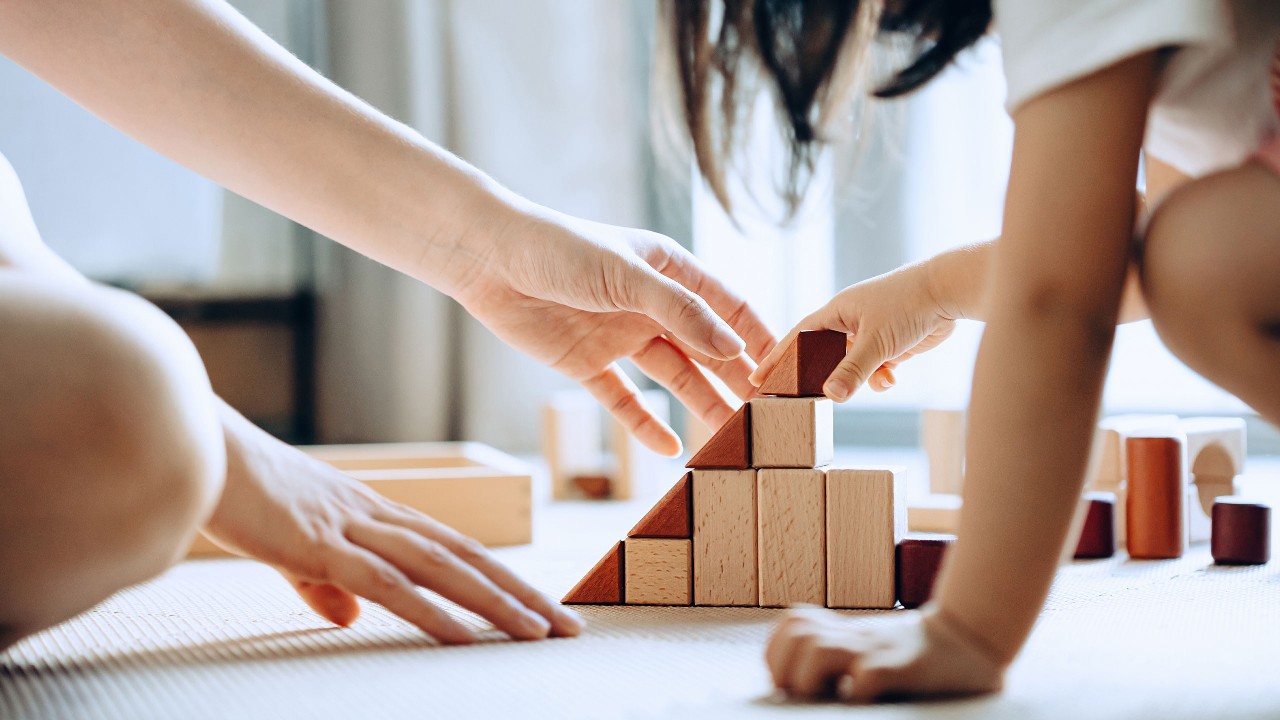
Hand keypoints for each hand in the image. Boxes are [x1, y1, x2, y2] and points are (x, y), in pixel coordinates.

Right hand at [203, 407, 582, 643]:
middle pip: (467, 557)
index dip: (503, 578)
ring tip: (540, 632)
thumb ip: (323, 583)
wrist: (192, 447)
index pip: (456, 549)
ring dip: (495, 603)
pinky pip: (387, 584)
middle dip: (521, 594)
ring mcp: (352, 526)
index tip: (541, 607)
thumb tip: (348, 617)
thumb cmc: (238, 491)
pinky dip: (432, 611)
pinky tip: (466, 637)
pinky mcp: (319, 544)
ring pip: (443, 569)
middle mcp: (377, 515)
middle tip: (568, 626)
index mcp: (373, 513)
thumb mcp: (290, 547)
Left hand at [455, 208, 775, 454]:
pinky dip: (645, 424)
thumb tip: (733, 348)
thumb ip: (681, 312)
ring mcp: (620, 336)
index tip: (787, 373)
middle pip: (706, 349)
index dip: (760, 338)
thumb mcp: (627, 275)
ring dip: (699, 406)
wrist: (488, 259)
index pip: (730, 307)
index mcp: (671, 271)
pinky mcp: (586, 364)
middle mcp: (651, 306)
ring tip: (729, 439)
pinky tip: (670, 448)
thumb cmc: (560, 248)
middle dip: (736, 381)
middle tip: (767, 417)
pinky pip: (624, 400)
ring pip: (672, 379)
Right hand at [749, 261, 954, 401]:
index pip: (798, 337)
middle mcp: (850, 321)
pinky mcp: (891, 342)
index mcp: (837, 311)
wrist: (950, 292)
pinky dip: (881, 376)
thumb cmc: (909, 304)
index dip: (778, 358)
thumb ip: (853, 371)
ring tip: (875, 380)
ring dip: (861, 377)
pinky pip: (876, 366)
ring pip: (853, 364)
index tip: (759, 379)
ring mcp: (871, 331)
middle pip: (824, 356)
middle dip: (822, 376)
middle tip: (808, 397)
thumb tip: (832, 396)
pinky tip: (892, 377)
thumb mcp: (876, 342)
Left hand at [764, 607, 1004, 702]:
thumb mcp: (873, 649)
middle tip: (800, 694)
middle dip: (784, 666)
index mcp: (845, 633)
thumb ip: (841, 661)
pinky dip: (856, 695)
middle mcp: (856, 637)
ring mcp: (877, 650)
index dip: (778, 652)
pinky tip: (862, 703)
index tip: (785, 681)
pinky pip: (867, 677)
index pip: (792, 623)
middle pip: (796, 632)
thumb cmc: (917, 658)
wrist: (971, 640)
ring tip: (824, 698)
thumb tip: (797, 691)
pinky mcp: (901, 668)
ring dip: (810, 679)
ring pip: (818, 651)